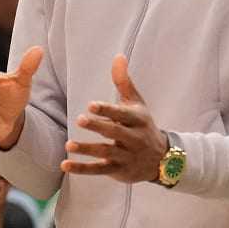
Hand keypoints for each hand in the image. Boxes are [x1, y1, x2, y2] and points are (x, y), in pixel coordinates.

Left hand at [63, 55, 168, 181]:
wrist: (162, 160)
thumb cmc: (144, 126)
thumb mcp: (137, 104)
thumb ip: (124, 82)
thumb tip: (118, 56)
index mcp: (137, 120)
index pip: (122, 114)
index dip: (107, 110)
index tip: (91, 105)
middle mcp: (133, 139)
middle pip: (114, 132)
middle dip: (98, 126)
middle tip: (79, 120)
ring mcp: (126, 156)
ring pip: (105, 152)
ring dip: (87, 149)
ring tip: (69, 145)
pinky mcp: (118, 170)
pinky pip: (99, 170)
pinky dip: (82, 169)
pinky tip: (65, 165)